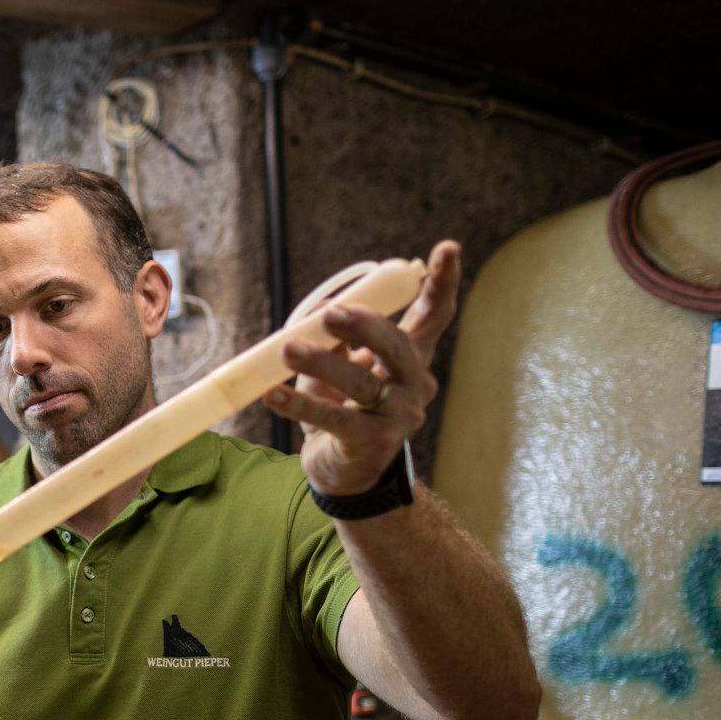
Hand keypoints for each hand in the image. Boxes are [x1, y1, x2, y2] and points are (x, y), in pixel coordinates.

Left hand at [265, 241, 460, 495]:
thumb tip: (323, 309)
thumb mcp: (338, 369)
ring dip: (321, 363)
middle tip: (331, 314)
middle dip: (365, 326)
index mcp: (409, 356)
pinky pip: (334, 419)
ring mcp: (399, 414)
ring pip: (361, 383)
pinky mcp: (374, 441)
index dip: (442, 282)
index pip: (434, 315)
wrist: (345, 472)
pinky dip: (300, 404)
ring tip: (287, 349)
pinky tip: (272, 394)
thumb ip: (336, 341)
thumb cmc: (342, 410)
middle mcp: (414, 382)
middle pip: (396, 345)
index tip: (448, 247)